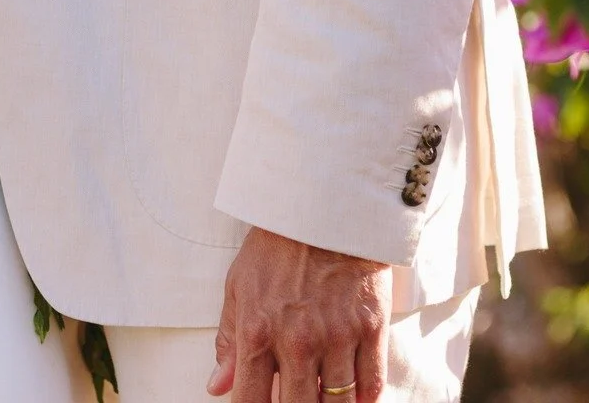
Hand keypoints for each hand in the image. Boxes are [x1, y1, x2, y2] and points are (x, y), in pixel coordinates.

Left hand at [208, 227, 390, 402]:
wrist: (323, 205)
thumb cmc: (275, 245)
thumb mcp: (239, 285)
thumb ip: (228, 340)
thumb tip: (216, 386)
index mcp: (258, 331)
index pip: (251, 402)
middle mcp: (297, 341)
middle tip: (296, 398)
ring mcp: (336, 336)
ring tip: (322, 397)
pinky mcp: (370, 328)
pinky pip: (371, 386)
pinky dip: (363, 401)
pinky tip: (354, 399)